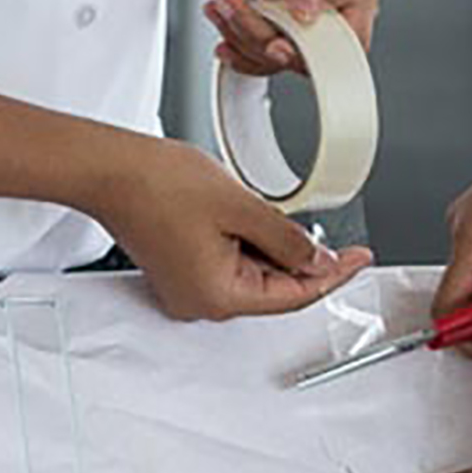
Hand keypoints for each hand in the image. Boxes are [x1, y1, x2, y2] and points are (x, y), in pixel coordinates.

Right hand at [86, 136, 371, 321]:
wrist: (111, 169)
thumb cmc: (159, 184)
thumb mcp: (243, 207)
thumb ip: (288, 239)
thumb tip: (318, 260)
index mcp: (219, 296)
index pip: (295, 295)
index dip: (334, 274)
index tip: (360, 259)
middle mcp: (201, 303)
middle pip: (274, 287)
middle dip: (299, 255)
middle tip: (316, 221)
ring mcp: (188, 289)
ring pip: (253, 272)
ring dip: (270, 244)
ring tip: (254, 205)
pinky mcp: (181, 272)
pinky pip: (230, 263)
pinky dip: (248, 241)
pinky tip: (244, 213)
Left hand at [209, 0, 378, 73]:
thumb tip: (308, 10)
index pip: (348, 43)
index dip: (315, 54)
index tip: (280, 44)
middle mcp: (334, 8)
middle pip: (305, 55)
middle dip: (264, 39)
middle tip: (237, 10)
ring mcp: (304, 16)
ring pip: (276, 54)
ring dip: (242, 36)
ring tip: (222, 5)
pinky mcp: (278, 17)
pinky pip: (258, 45)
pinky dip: (235, 36)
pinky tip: (220, 16)